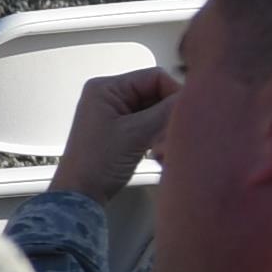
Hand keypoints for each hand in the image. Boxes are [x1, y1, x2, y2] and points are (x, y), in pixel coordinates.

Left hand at [51, 62, 174, 201]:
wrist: (80, 194)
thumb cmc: (97, 162)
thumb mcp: (136, 133)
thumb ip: (166, 111)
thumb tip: (191, 96)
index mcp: (106, 88)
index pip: (154, 77)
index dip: (174, 92)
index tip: (186, 114)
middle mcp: (109, 96)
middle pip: (155, 94)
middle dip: (168, 114)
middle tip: (171, 135)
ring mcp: (114, 114)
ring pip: (154, 111)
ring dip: (163, 128)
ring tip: (160, 148)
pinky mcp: (120, 131)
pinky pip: (148, 125)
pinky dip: (157, 136)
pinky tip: (156, 152)